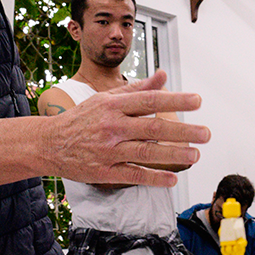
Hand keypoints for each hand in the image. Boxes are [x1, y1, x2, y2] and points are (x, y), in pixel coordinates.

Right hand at [47, 70, 209, 186]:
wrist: (49, 144)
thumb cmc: (82, 119)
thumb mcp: (106, 98)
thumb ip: (136, 89)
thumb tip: (163, 76)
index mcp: (113, 105)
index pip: (149, 101)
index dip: (175, 101)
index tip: (197, 101)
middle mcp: (111, 127)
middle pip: (152, 128)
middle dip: (182, 131)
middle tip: (206, 133)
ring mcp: (108, 151)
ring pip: (145, 152)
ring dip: (173, 154)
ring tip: (196, 154)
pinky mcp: (105, 172)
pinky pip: (133, 175)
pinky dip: (154, 177)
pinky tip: (172, 178)